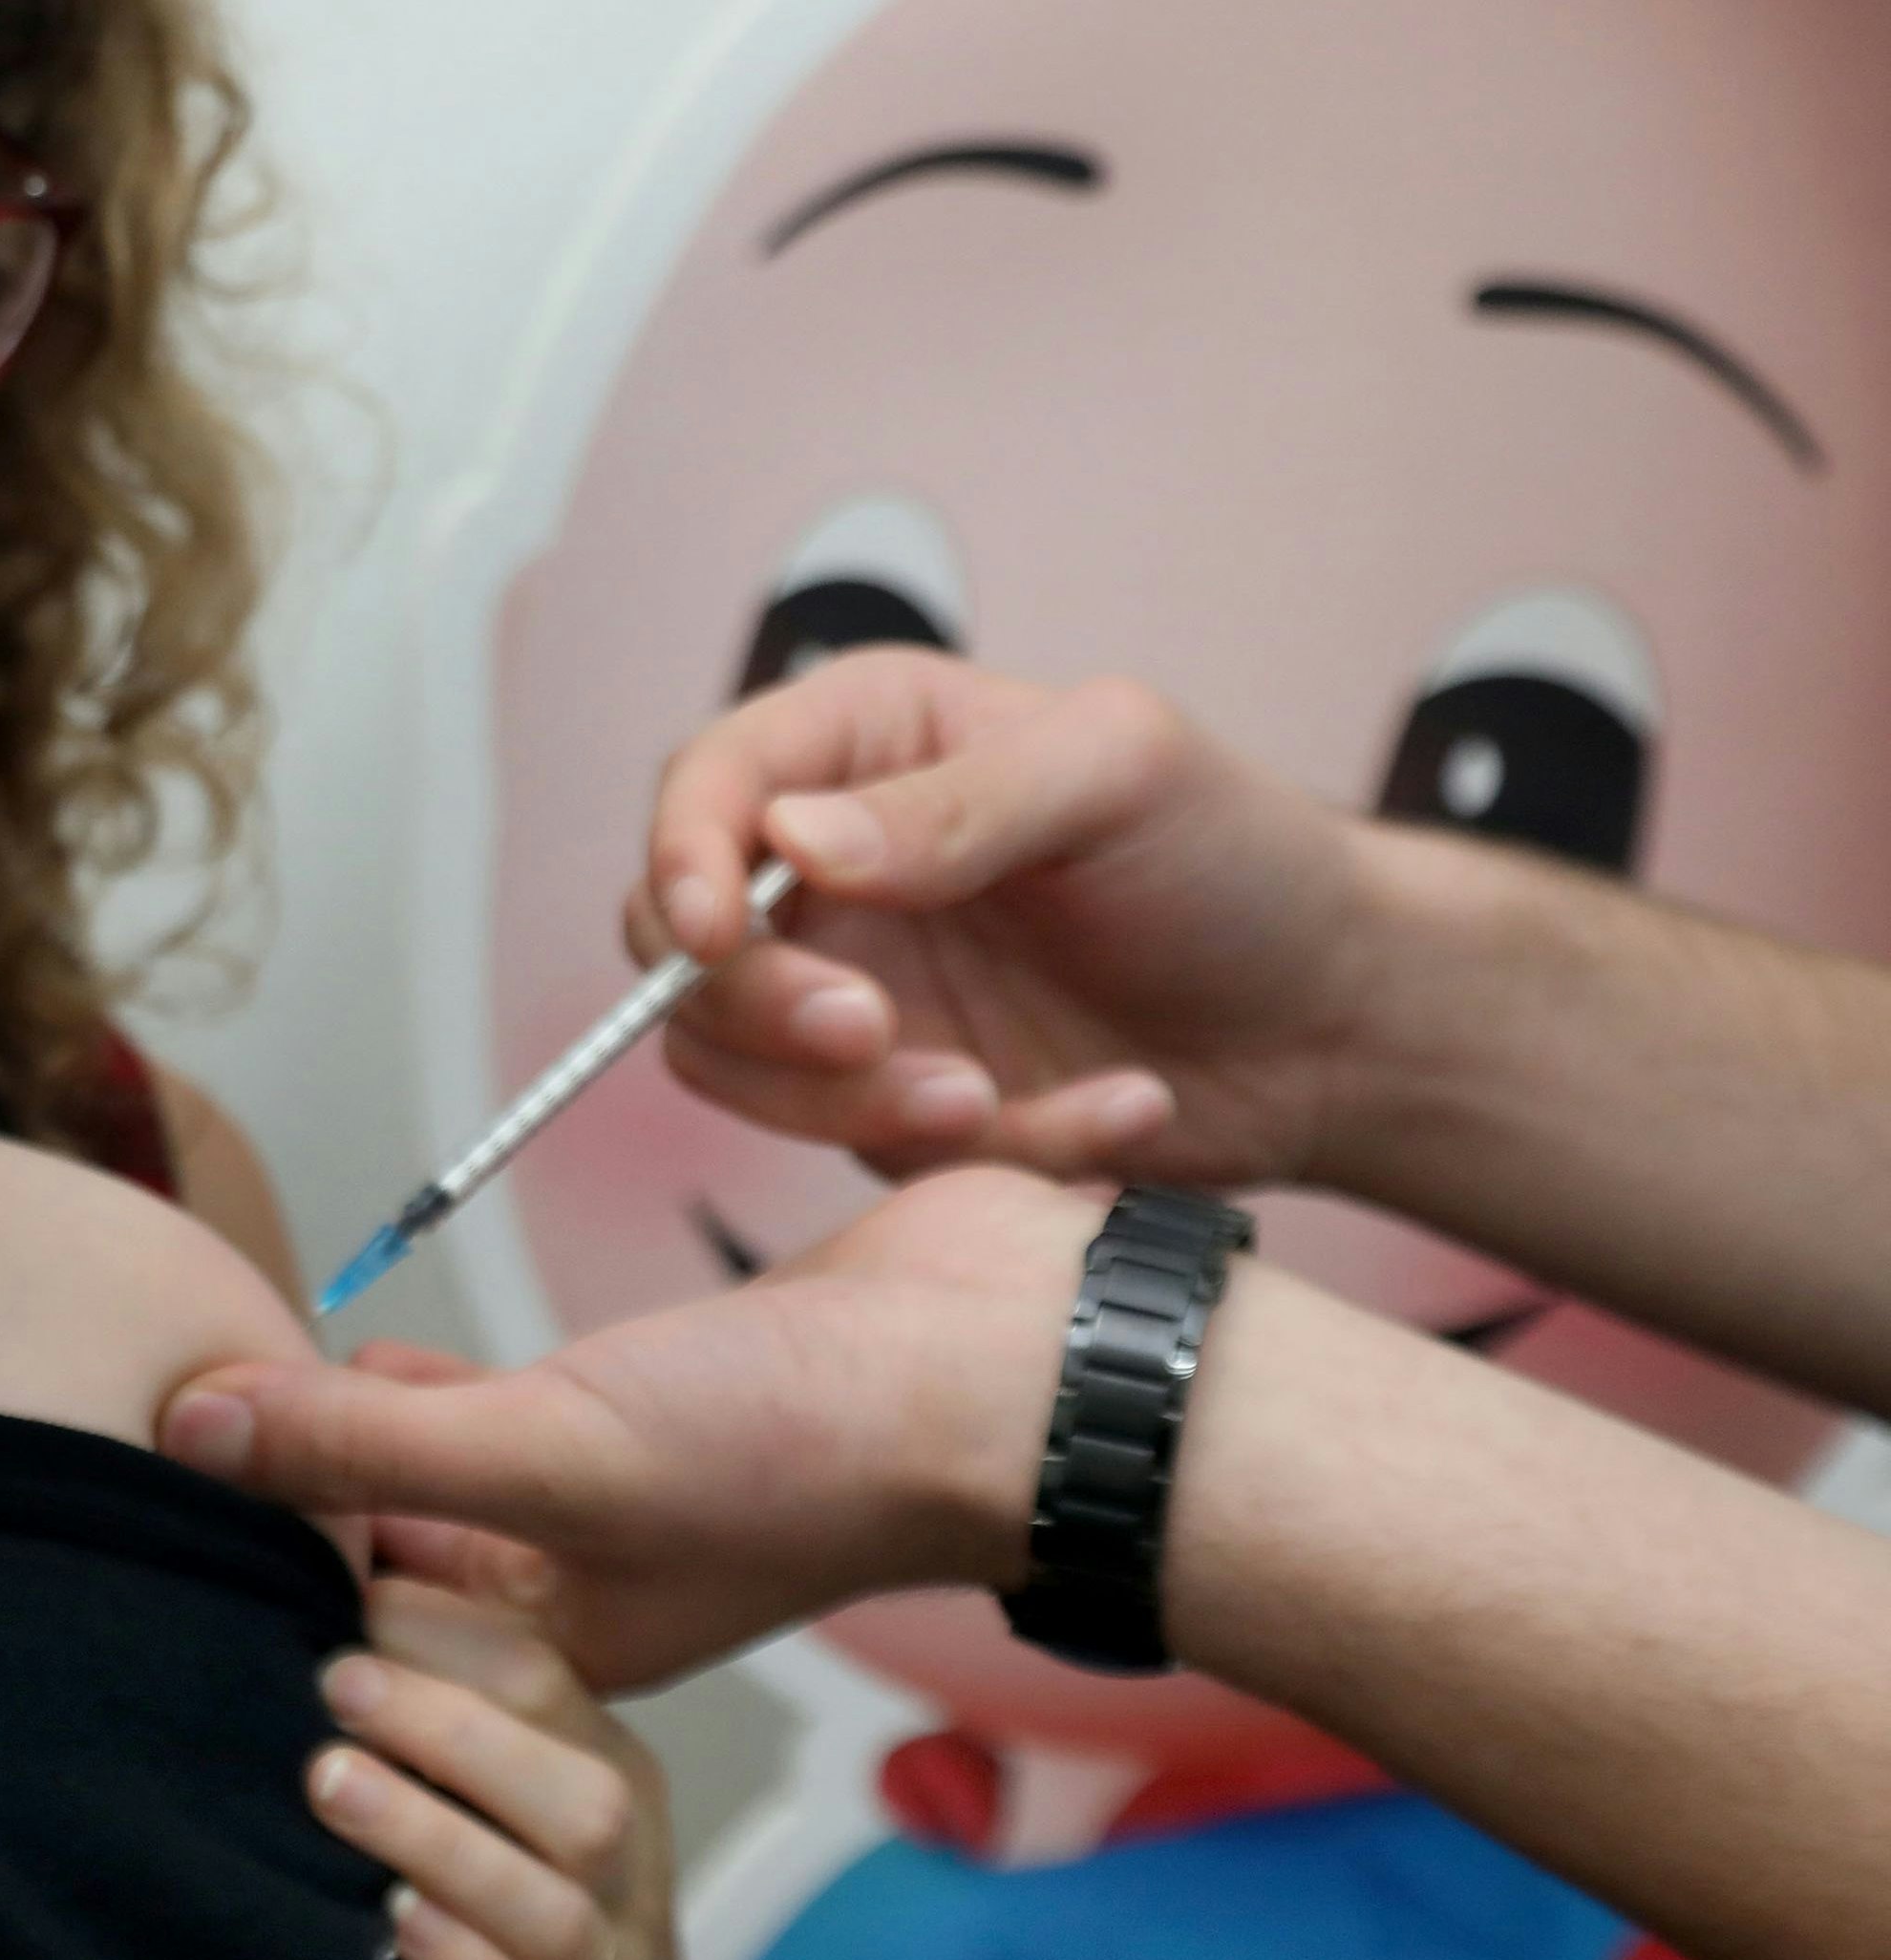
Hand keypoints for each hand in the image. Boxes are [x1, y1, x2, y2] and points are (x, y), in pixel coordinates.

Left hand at [169, 1167, 1094, 1693]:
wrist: (1018, 1362)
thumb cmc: (814, 1452)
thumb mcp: (553, 1453)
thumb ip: (365, 1439)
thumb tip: (183, 1426)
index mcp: (566, 1637)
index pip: (376, 1609)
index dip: (278, 1553)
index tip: (169, 1503)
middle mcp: (597, 1572)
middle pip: (410, 1538)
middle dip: (311, 1494)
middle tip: (186, 1437)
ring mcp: (636, 1483)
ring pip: (462, 1465)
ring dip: (375, 1431)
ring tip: (257, 1395)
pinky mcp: (670, 1390)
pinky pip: (530, 1390)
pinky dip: (456, 1369)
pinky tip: (389, 1343)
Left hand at [309, 1552, 701, 1959]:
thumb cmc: (528, 1889)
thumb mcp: (512, 1782)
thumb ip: (442, 1685)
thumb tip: (325, 1526)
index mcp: (606, 1769)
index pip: (550, 1683)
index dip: (450, 1632)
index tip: (351, 1588)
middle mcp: (622, 1868)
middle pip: (576, 1791)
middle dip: (450, 1730)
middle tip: (334, 1684)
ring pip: (553, 1910)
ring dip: (441, 1842)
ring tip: (334, 1789)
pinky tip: (400, 1932)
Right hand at [629, 646, 1387, 1186]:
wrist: (1337, 1022)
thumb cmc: (1240, 860)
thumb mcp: (1122, 775)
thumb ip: (958, 803)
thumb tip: (793, 842)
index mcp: (866, 746)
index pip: (710, 784)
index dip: (682, 857)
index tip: (720, 932)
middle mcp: (830, 871)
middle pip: (684, 947)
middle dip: (763, 1005)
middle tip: (874, 1031)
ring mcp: (851, 991)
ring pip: (738, 1067)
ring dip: (851, 1101)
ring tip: (995, 1099)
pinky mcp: (890, 1101)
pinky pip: (861, 1149)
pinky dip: (985, 1154)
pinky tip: (1110, 1112)